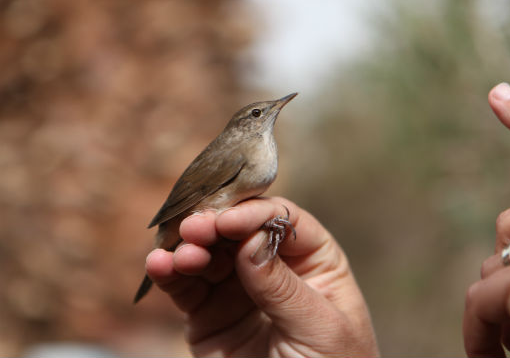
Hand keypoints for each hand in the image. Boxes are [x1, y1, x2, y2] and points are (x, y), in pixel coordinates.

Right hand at [145, 196, 378, 356]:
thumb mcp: (318, 328)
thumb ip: (283, 286)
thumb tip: (251, 240)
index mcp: (314, 261)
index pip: (283, 221)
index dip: (254, 214)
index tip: (228, 222)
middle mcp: (274, 268)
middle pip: (240, 231)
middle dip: (215, 224)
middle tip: (194, 228)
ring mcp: (239, 290)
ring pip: (209, 254)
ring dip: (189, 248)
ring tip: (179, 256)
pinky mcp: (209, 315)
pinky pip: (187, 288)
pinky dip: (170, 274)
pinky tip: (159, 265)